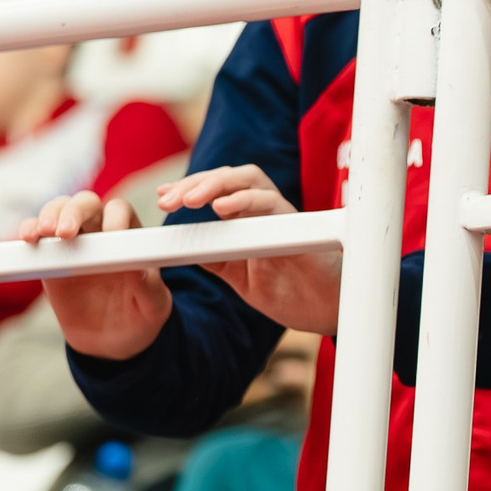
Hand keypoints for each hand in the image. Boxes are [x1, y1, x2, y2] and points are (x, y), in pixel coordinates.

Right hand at [24, 192, 174, 360]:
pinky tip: (29, 239)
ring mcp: (73, 242)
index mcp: (130, 236)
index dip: (114, 218)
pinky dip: (29, 230)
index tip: (111, 235)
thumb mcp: (154, 305)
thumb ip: (148, 286)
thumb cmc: (140, 316)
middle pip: (85, 203)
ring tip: (45, 233)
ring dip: (49, 216)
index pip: (120, 211)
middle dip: (74, 211)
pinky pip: (36, 235)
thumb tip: (135, 267)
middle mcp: (101, 232)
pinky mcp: (50, 257)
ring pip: (58, 211)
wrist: (112, 341)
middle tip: (66, 232)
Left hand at [154, 166, 341, 336]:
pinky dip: (246, 200)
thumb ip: (216, 256)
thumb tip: (180, 244)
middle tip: (168, 199)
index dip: (189, 188)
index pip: (217, 190)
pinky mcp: (300, 228)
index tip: (163, 197)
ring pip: (251, 180)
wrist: (327, 313)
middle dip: (195, 183)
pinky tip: (223, 207)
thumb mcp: (240, 275)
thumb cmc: (290, 292)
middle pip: (230, 177)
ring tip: (190, 199)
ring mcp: (284, 216)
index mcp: (251, 218)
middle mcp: (267, 210)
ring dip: (216, 184)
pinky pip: (273, 204)